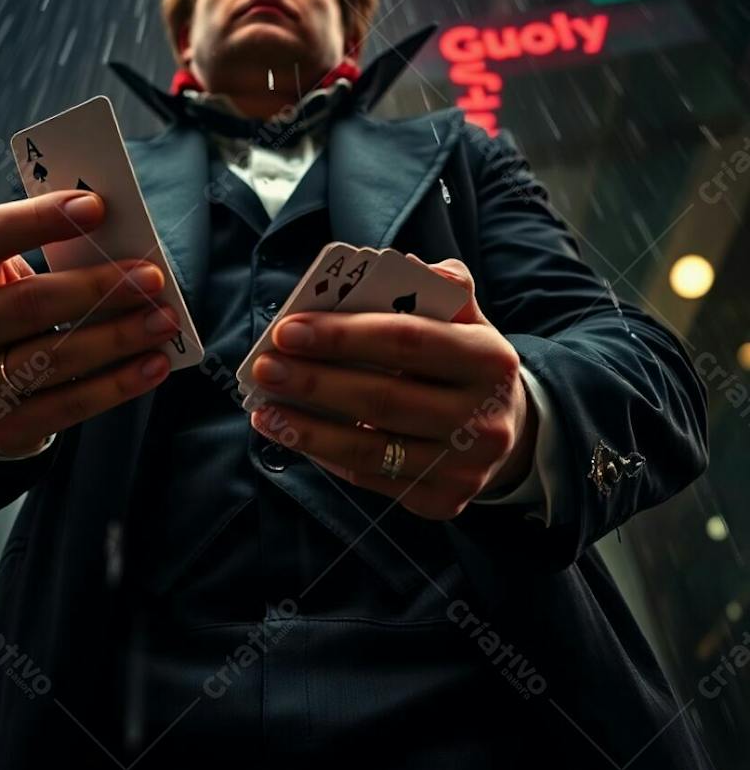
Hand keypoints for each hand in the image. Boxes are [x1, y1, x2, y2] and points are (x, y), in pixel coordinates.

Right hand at [0, 189, 180, 456]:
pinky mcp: (4, 428)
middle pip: (31, 302)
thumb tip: (125, 247)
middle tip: (153, 278)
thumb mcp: (5, 280)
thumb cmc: (4, 315)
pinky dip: (120, 384)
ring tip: (164, 320)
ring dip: (121, 337)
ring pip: (57, 358)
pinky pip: (72, 404)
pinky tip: (156, 364)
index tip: (98, 207)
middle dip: (99, 288)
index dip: (40, 218)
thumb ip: (50, 259)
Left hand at [249, 257, 538, 519]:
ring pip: (369, 450)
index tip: (288, 330)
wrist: (506, 428)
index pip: (407, 342)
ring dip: (307, 428)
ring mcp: (464, 469)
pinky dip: (324, 455)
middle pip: (382, 399)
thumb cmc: (463, 360)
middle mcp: (483, 420)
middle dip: (314, 382)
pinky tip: (291, 434)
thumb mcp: (465, 319)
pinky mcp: (441, 503)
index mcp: (490, 360)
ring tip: (264, 409)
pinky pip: (369, 477)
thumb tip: (406, 266)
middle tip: (264, 368)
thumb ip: (439, 286)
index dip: (343, 336)